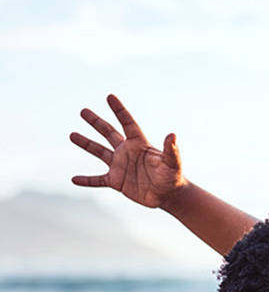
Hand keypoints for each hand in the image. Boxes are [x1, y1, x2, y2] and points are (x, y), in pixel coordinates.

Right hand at [70, 94, 184, 207]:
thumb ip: (171, 150)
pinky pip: (98, 180)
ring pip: (99, 152)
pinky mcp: (117, 181)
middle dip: (96, 122)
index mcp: (139, 144)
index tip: (110, 96)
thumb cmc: (172, 177)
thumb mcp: (172, 163)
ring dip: (86, 143)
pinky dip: (86, 180)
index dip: (119, 110)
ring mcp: (120, 166)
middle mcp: (127, 151)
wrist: (168, 195)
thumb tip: (173, 135)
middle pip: (108, 132)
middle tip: (83, 111)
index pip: (127, 123)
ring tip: (72, 135)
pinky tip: (74, 179)